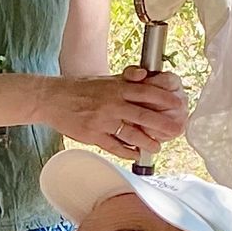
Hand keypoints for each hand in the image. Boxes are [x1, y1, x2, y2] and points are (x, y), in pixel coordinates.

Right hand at [43, 68, 188, 159]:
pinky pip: (114, 146)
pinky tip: (135, 154)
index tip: (178, 105)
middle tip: (176, 130)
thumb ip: (126, 79)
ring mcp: (102, 121)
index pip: (146, 93)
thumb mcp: (105, 79)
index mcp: (116, 88)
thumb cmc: (81, 88)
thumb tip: (145, 75)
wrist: (53, 99)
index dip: (164, 99)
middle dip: (162, 124)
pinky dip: (126, 152)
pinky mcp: (92, 135)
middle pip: (142, 115)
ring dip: (146, 142)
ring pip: (130, 134)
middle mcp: (112, 104)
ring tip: (157, 147)